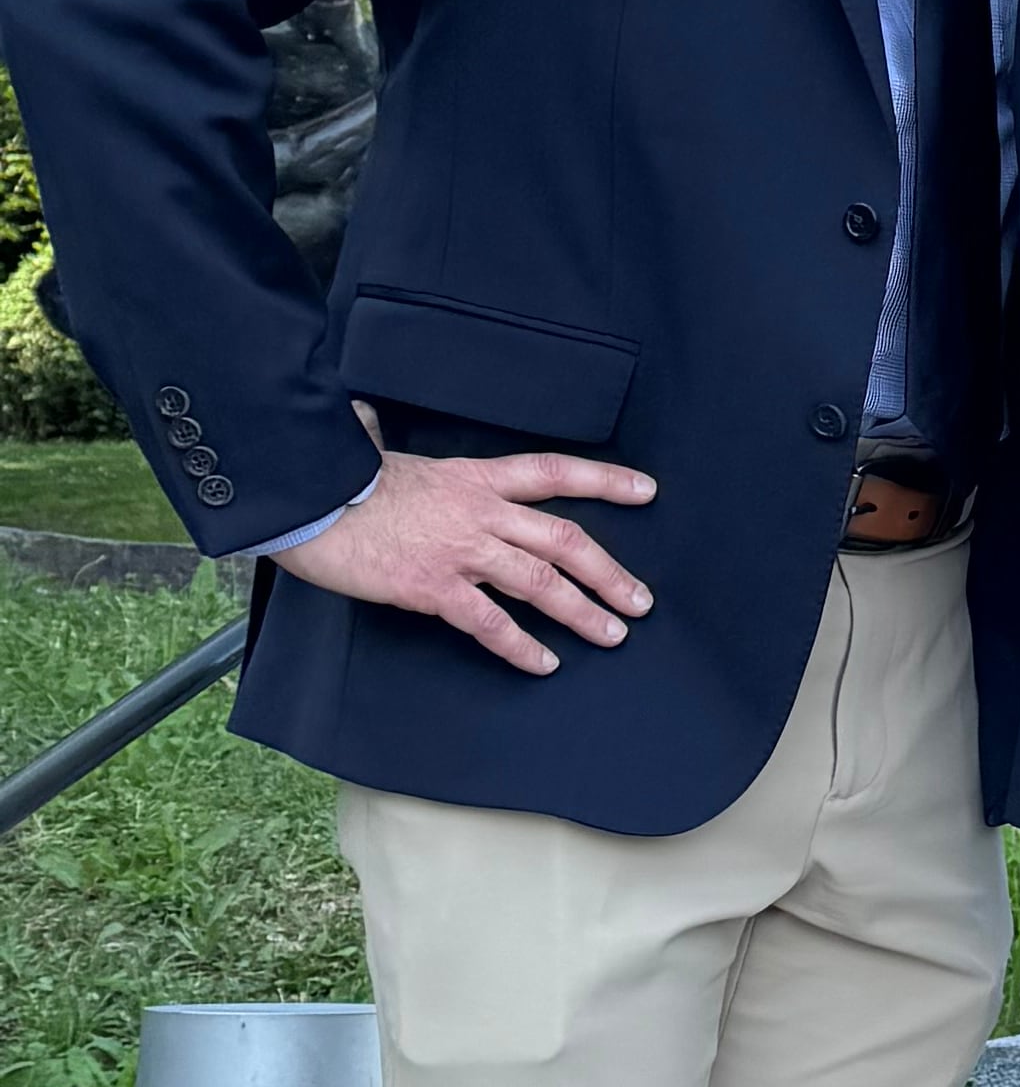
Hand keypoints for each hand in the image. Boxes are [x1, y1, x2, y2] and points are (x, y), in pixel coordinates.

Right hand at [271, 439, 655, 676]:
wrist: (305, 500)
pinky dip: (522, 647)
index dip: (605, 480)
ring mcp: (460, 550)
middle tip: (641, 601)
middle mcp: (480, 511)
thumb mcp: (385, 454)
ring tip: (613, 635)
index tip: (647, 491)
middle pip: (564, 538)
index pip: (555, 471)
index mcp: (474, 476)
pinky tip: (545, 664)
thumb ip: (403, 450)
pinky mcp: (433, 587)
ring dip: (583, 612)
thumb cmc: (340, 480)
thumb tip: (370, 422)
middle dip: (609, 572)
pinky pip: (491, 623)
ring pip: (541, 582)